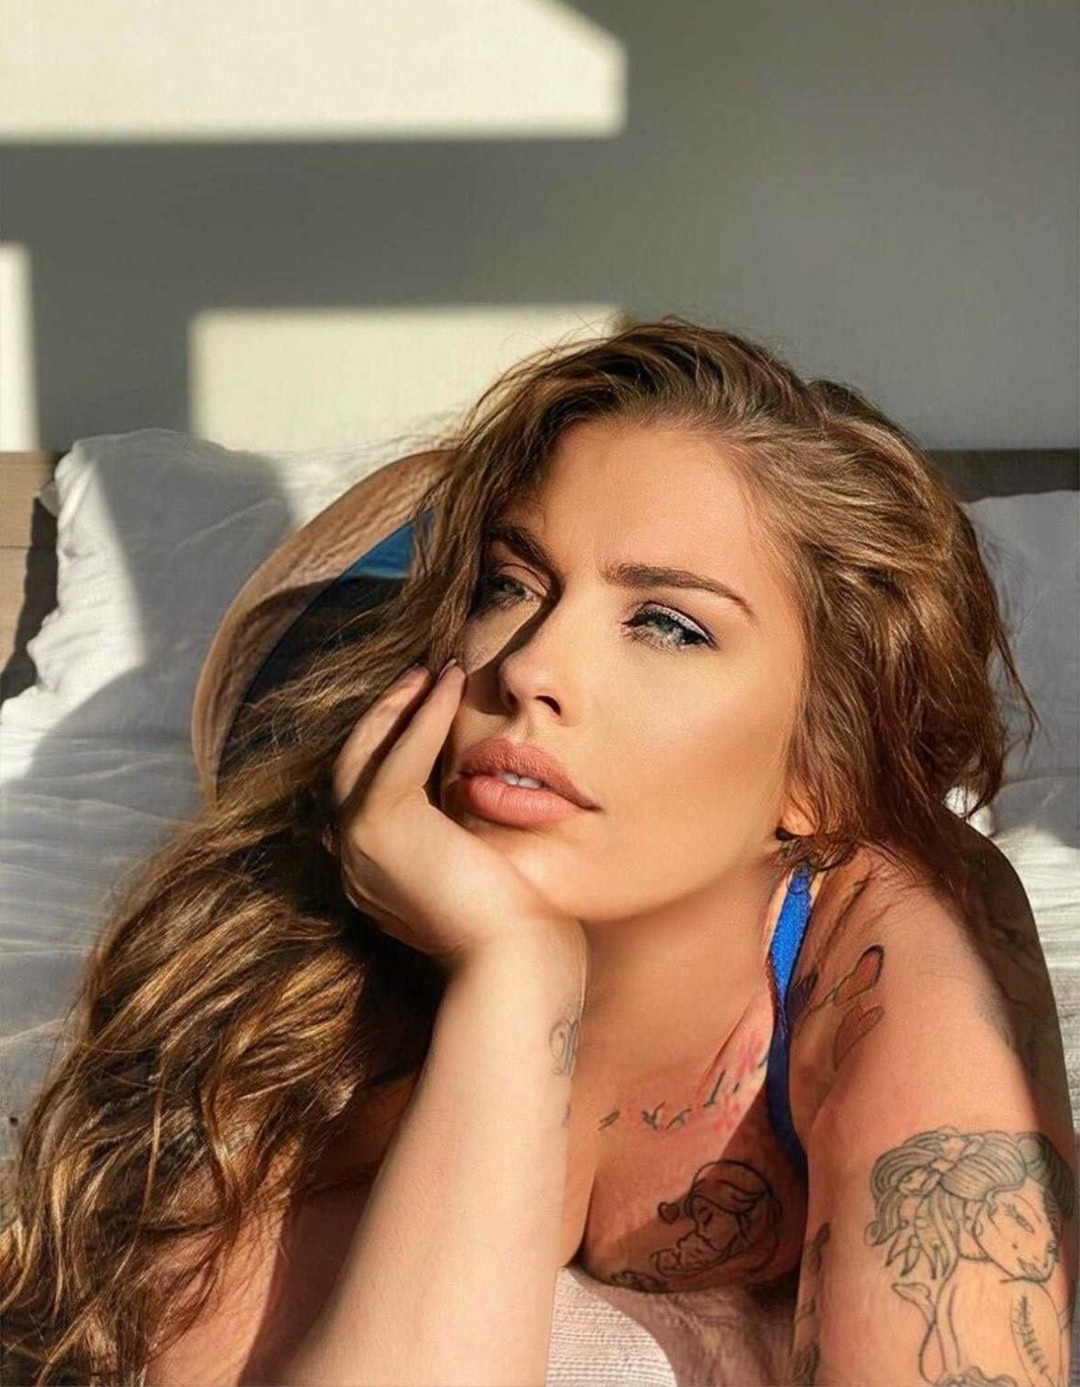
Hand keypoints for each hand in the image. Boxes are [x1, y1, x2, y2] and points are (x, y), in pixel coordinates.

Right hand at [323, 660, 584, 973]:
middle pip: (353, 765)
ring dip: (398, 706)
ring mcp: (360, 844)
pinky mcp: (382, 826)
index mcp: (372, 872)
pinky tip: (447, 685)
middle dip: (384, 716)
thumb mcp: (475, 866)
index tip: (420, 705)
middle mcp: (354, 859)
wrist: (515, 959)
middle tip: (420, 676)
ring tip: (432, 672)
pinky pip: (398, 755)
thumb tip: (473, 790)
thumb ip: (457, 832)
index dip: (387, 743)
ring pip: (364, 754)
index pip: (365, 790)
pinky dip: (422, 715)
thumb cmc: (513, 923)